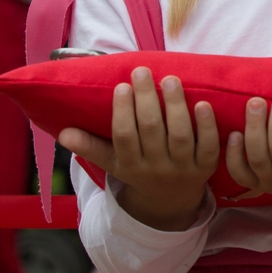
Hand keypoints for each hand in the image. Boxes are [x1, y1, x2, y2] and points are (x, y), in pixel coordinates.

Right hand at [58, 68, 219, 230]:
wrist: (170, 201)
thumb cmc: (138, 169)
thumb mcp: (112, 163)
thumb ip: (89, 147)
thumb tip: (62, 132)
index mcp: (130, 165)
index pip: (124, 137)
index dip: (122, 111)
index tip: (121, 85)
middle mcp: (156, 167)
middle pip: (152, 131)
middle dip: (146, 99)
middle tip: (142, 71)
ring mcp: (183, 168)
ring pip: (180, 136)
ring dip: (176, 106)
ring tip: (170, 79)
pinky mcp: (206, 167)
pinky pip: (208, 146)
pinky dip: (207, 126)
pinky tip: (203, 103)